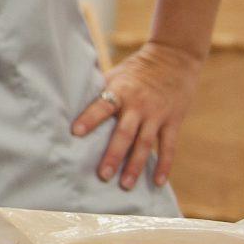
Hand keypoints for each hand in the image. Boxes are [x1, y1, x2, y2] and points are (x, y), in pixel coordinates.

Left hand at [71, 42, 201, 188]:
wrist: (174, 58)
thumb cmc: (136, 70)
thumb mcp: (116, 75)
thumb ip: (100, 92)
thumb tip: (69, 105)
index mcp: (120, 90)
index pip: (102, 105)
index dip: (89, 118)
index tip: (75, 132)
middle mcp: (138, 104)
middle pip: (124, 133)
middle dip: (113, 154)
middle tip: (102, 175)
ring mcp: (157, 114)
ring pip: (145, 144)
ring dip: (135, 165)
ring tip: (126, 185)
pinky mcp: (173, 121)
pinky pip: (169, 146)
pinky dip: (164, 165)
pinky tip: (157, 182)